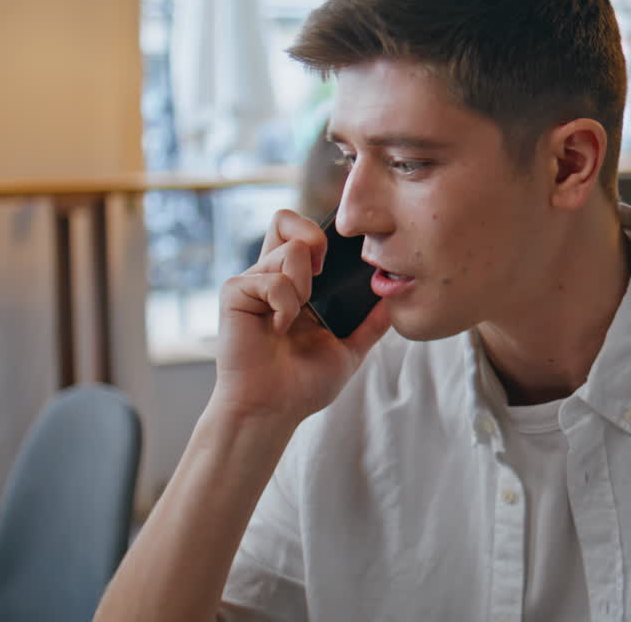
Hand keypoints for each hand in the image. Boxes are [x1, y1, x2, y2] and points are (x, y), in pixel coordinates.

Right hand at [213, 209, 389, 424]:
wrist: (272, 410)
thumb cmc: (302, 384)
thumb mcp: (349, 349)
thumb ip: (371, 324)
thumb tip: (395, 301)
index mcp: (293, 284)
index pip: (300, 232)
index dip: (320, 233)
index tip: (338, 262)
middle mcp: (270, 276)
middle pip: (284, 219)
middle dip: (313, 239)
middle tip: (322, 273)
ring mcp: (251, 283)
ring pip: (290, 251)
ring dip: (304, 286)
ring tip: (295, 318)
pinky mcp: (235, 292)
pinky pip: (272, 279)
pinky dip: (285, 305)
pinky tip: (278, 328)